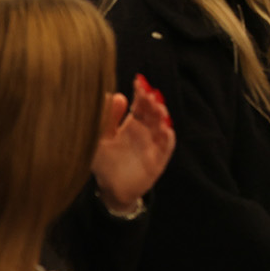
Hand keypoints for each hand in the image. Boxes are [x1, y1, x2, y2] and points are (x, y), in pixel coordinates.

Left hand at [92, 75, 174, 212]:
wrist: (111, 189)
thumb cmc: (105, 162)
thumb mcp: (101, 138)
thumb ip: (107, 119)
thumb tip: (115, 95)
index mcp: (132, 124)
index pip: (140, 104)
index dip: (142, 93)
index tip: (139, 81)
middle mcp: (146, 132)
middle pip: (153, 112)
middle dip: (153, 102)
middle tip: (150, 94)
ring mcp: (153, 145)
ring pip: (162, 126)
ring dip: (162, 117)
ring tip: (158, 109)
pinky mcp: (158, 160)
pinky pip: (166, 148)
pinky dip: (168, 138)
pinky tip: (166, 130)